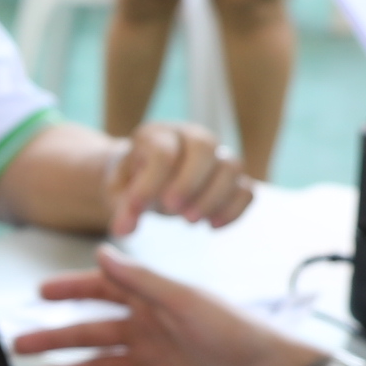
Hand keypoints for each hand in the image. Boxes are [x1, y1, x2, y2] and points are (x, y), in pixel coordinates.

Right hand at [11, 250, 321, 365]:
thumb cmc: (240, 333)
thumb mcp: (185, 300)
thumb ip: (141, 280)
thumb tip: (103, 254)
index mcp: (156, 301)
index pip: (103, 291)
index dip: (71, 291)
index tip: (40, 293)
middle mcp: (150, 330)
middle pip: (92, 332)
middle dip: (55, 337)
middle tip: (20, 342)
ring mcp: (154, 363)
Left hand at [105, 122, 253, 232]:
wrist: (146, 178)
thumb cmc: (131, 182)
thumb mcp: (119, 192)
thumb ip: (123, 208)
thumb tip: (124, 230)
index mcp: (158, 135)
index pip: (162, 151)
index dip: (151, 181)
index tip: (138, 206)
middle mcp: (191, 137)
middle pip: (205, 146)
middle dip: (190, 183)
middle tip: (173, 210)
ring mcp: (216, 155)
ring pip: (231, 166)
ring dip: (213, 197)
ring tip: (189, 221)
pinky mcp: (231, 178)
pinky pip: (246, 190)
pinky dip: (234, 210)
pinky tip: (211, 226)